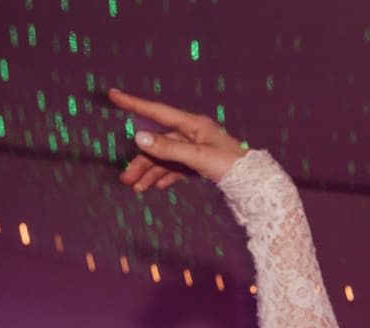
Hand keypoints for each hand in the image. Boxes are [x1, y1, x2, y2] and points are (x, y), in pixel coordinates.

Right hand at [109, 89, 245, 190]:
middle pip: (158, 143)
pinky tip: (156, 187)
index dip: (133, 104)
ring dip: (150, 173)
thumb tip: (140, 137)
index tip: (113, 95)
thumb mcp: (198, 156)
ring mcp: (195, 149)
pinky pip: (176, 168)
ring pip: (165, 159)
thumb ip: (169, 148)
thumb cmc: (232, 166)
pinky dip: (165, 177)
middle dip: (141, 161)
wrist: (255, 186)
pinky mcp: (200, 164)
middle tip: (126, 178)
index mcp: (193, 124)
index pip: (157, 111)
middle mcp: (192, 134)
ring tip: (138, 189)